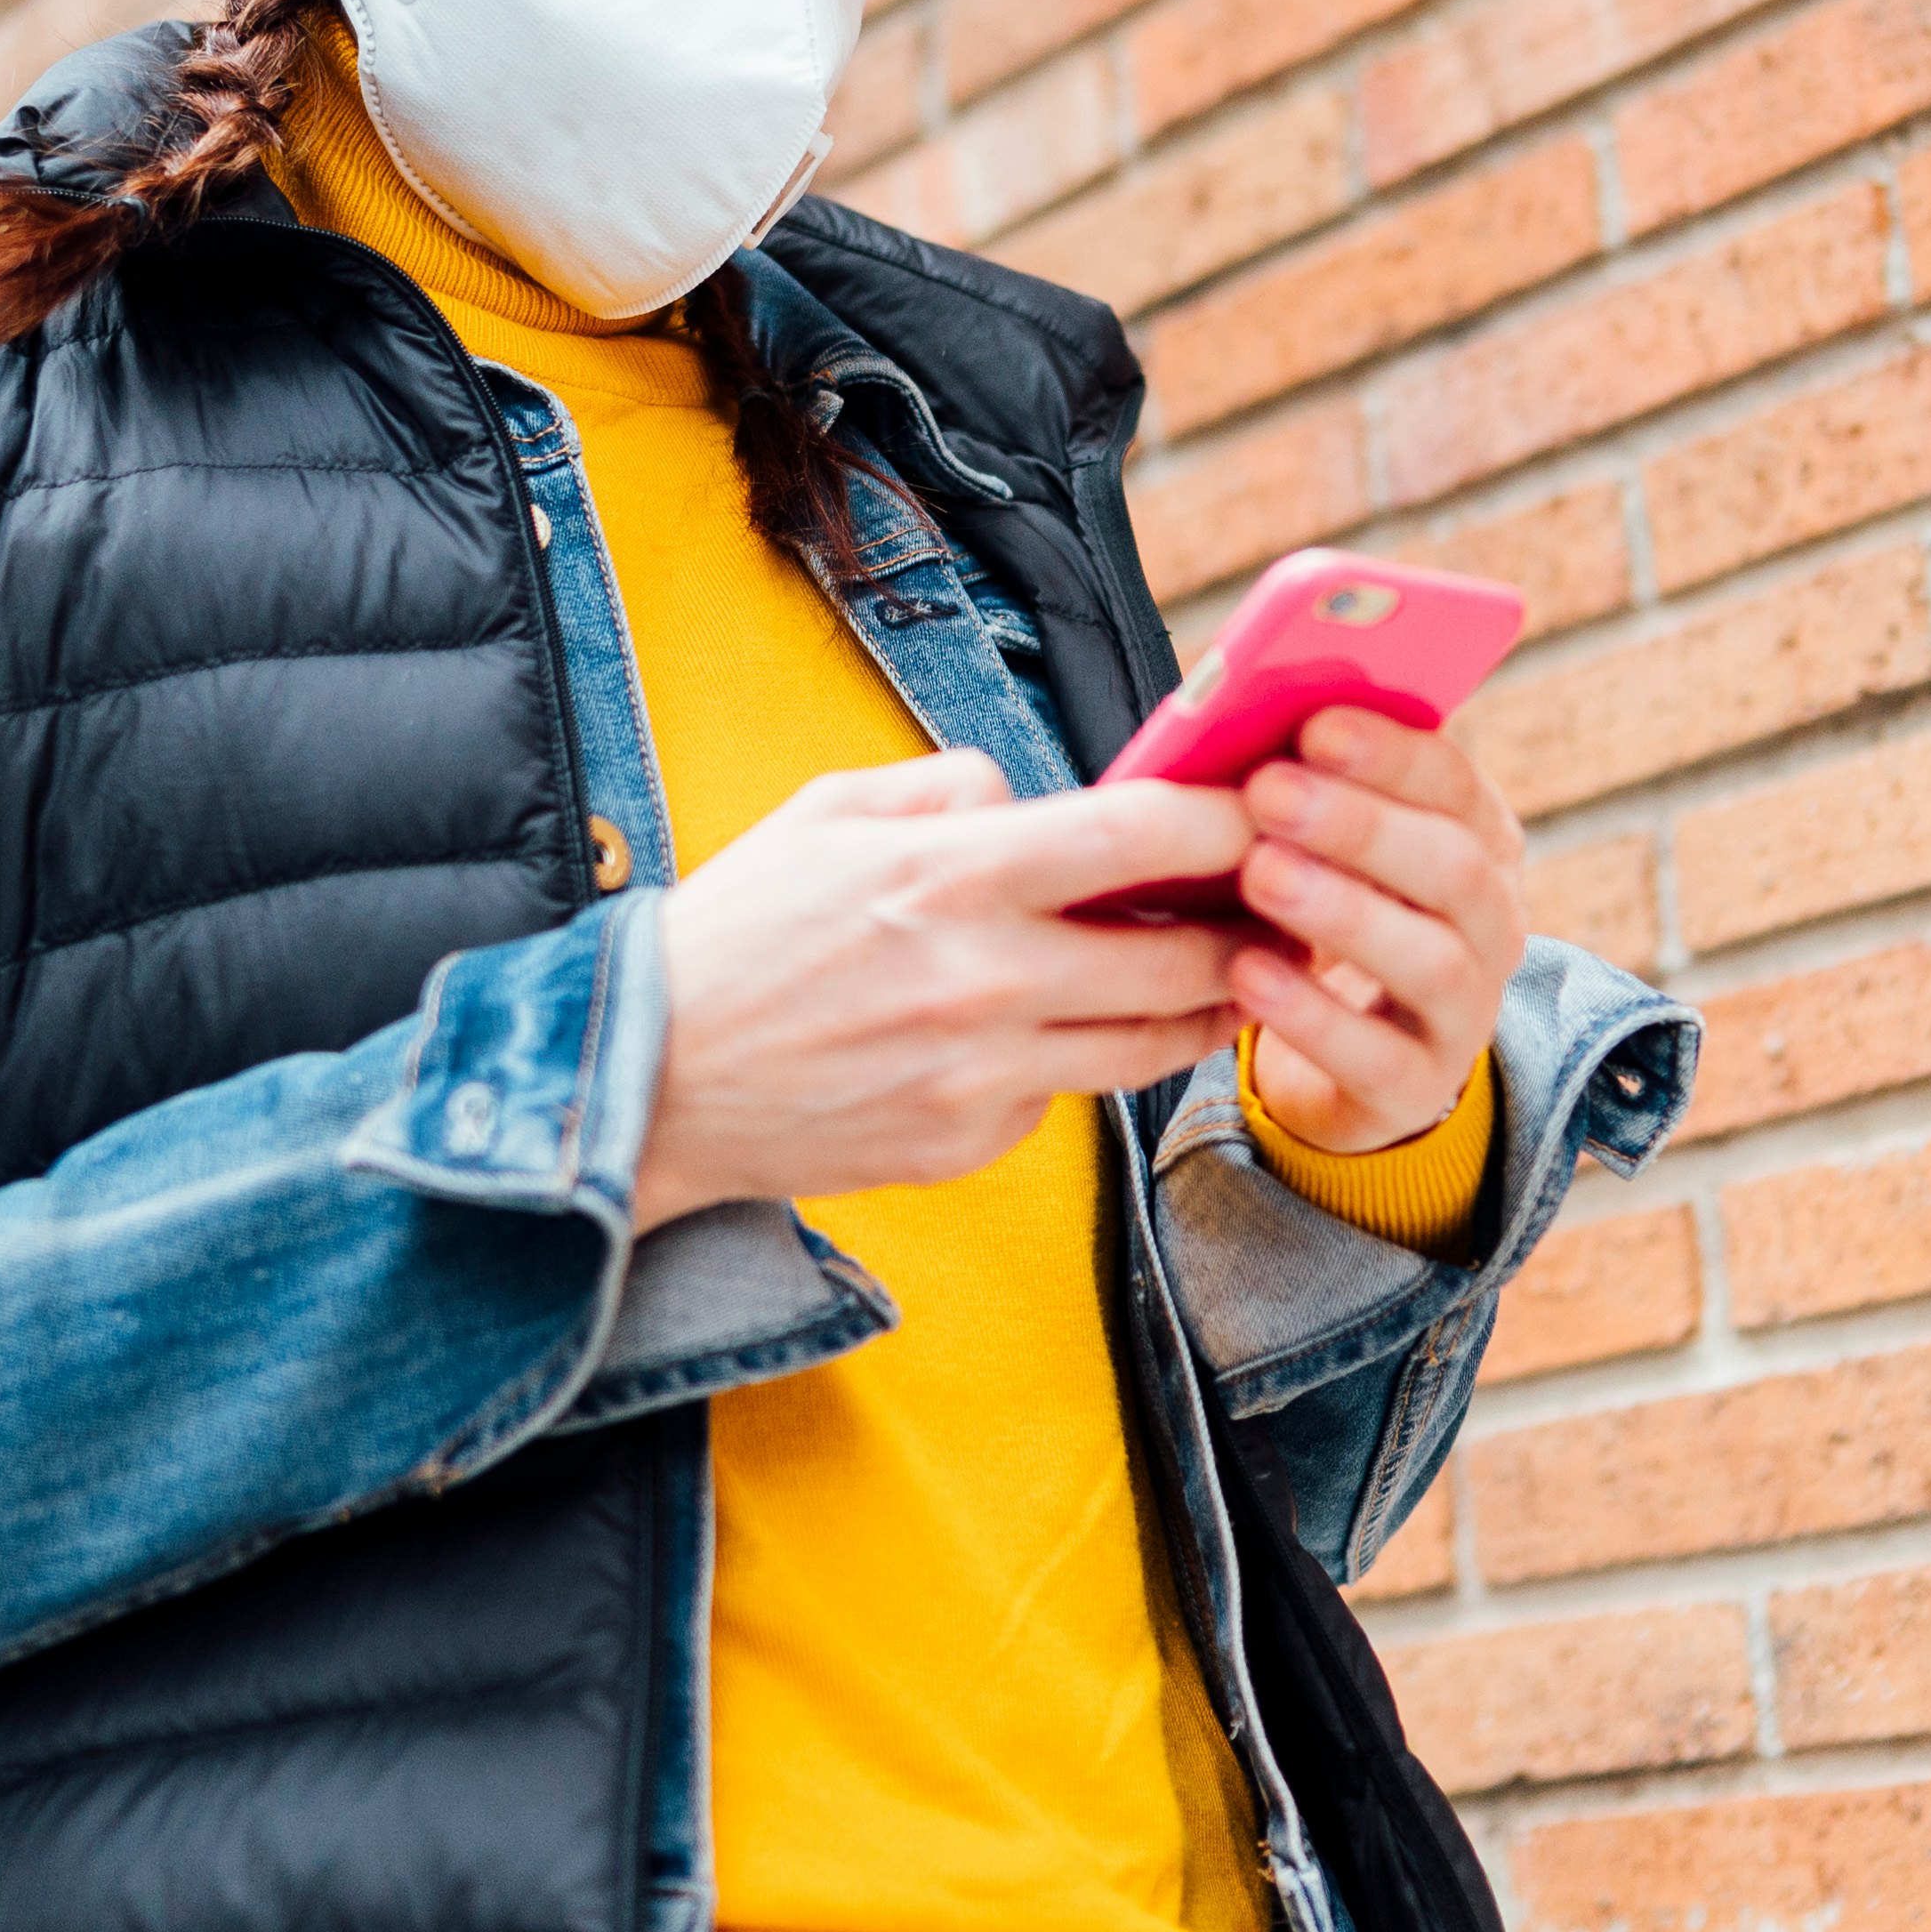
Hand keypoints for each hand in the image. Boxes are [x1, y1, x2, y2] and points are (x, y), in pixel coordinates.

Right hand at [637, 754, 1267, 1224]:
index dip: (1224, 817)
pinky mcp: (969, 1141)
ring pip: (1151, 1044)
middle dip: (1249, 927)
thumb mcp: (829, 813)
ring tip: (1227, 972)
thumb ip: (953, 790)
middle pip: (1182, 960)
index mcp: (950, 877)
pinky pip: (1066, 1094)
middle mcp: (983, 981)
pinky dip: (1083, 1060)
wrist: (649, 1081)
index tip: (1261, 806)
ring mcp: (981, 1074)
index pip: (1136, 834)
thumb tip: (1042, 799)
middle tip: (1281, 904)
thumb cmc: (739, 934)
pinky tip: (1068, 1031)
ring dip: (1204, 1005)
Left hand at [1229, 707, 1526, 1157]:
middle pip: (1454, 869)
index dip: (1391, 754)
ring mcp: (1465, 1014)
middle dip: (1360, 825)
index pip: (1456, 786)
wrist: (1344, 1061)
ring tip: (1260, 874)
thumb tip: (1243, 722)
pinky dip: (1312, 1015)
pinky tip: (1249, 973)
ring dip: (1342, 911)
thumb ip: (1311, 791)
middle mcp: (1493, 927)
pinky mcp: (1417, 1089)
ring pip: (1430, 961)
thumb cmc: (1326, 917)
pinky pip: (1376, 1056)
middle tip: (1269, 792)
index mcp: (1480, 844)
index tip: (1315, 727)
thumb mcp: (1331, 851)